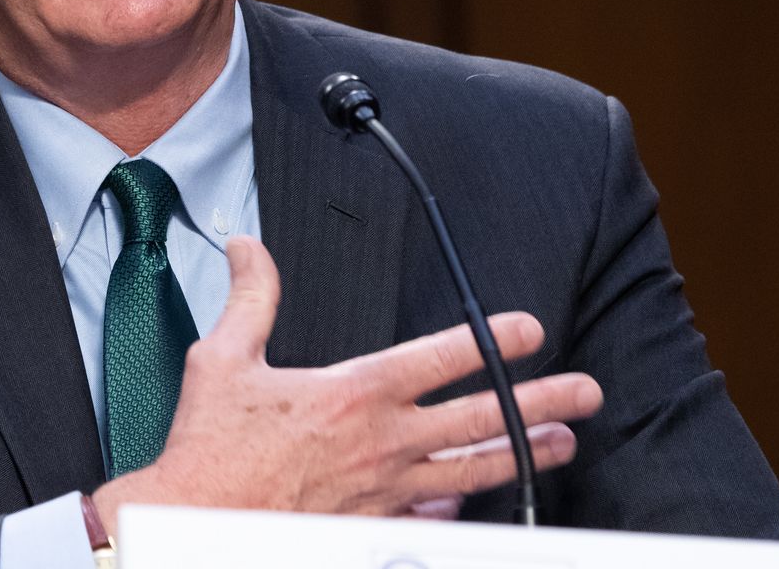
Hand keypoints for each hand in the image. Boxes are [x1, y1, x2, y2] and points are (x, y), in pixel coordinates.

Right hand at [92, 236, 602, 530]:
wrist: (195, 523)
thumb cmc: (209, 451)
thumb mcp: (223, 359)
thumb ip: (251, 298)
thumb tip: (248, 248)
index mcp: (353, 393)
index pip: (444, 357)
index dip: (494, 340)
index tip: (530, 330)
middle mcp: (382, 443)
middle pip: (481, 417)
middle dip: (541, 401)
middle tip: (583, 392)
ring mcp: (386, 492)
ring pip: (473, 471)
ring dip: (523, 454)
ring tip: (562, 442)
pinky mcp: (374, 529)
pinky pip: (433, 519)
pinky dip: (461, 508)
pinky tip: (479, 501)